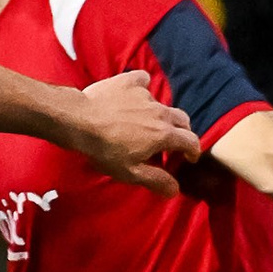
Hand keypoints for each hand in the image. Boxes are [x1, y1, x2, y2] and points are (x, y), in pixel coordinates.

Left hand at [66, 71, 199, 197]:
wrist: (79, 120)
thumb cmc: (104, 149)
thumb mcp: (130, 172)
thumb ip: (156, 180)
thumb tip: (175, 190)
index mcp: (164, 134)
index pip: (191, 141)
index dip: (193, 151)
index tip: (188, 158)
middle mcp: (159, 112)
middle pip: (182, 119)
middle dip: (181, 131)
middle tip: (171, 142)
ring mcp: (145, 95)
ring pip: (161, 103)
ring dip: (159, 114)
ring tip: (145, 122)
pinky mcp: (129, 81)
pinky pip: (143, 81)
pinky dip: (142, 88)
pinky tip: (133, 96)